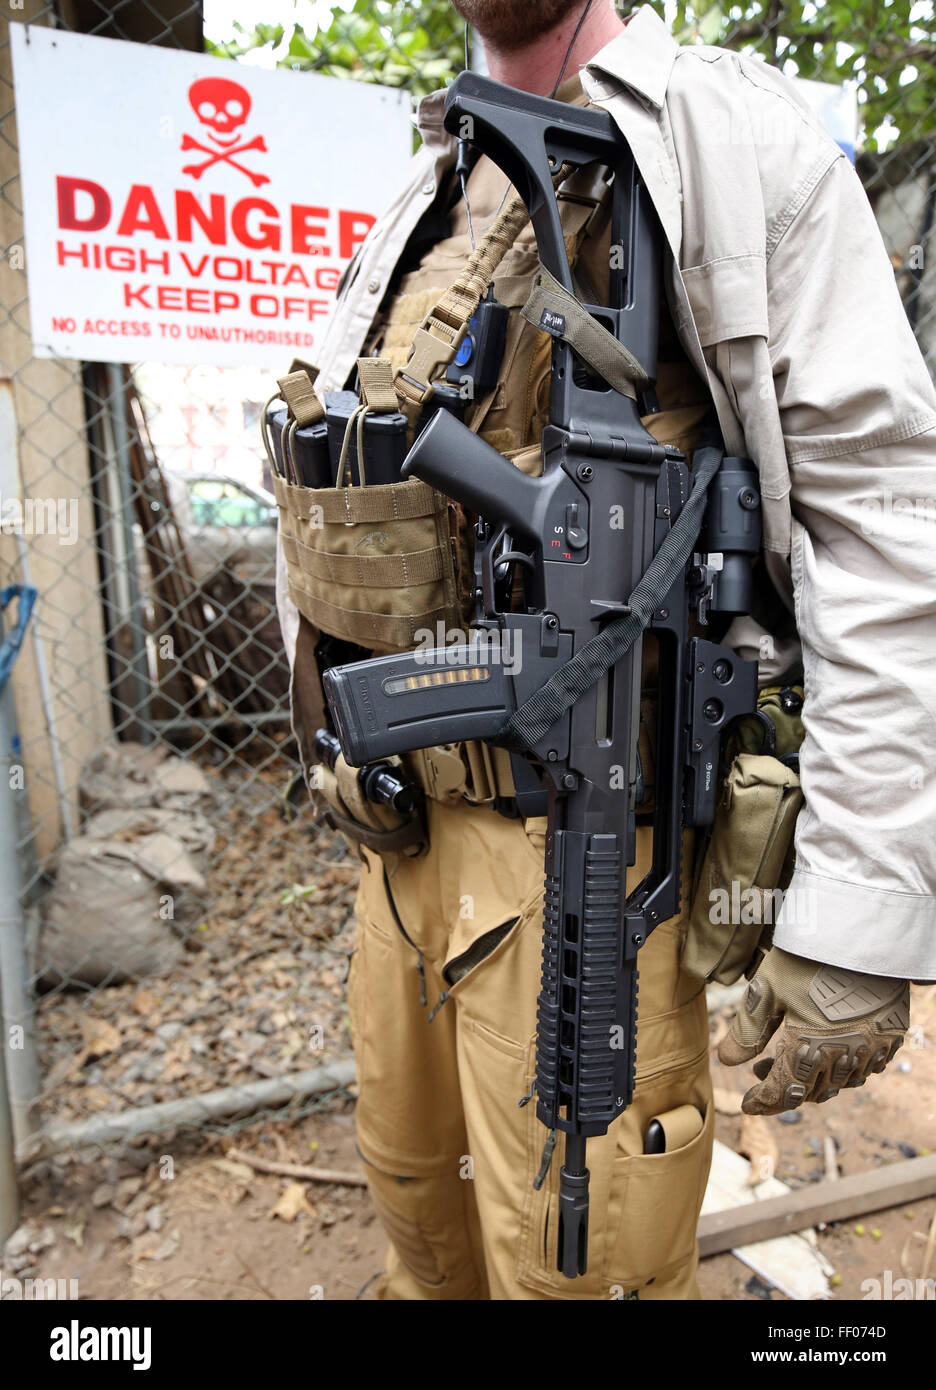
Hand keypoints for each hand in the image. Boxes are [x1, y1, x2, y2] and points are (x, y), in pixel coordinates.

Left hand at [717, 947, 908, 1114]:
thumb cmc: (806, 959)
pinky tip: (828, 1052)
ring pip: (838, 1082)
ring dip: (812, 1079)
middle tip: (761, 1072)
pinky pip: (866, 1067)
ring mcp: (872, 1048)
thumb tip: (726, 1062)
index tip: (748, 1104)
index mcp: (810, 1049)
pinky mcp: (891, 1035)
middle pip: (811, 1091)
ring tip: (790, 1058)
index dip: (763, 1101)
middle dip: (783, 1087)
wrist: (859, 934)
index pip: (783, 1091)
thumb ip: (747, 1031)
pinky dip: (842, 1068)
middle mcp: (844, 1056)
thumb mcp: (767, 991)